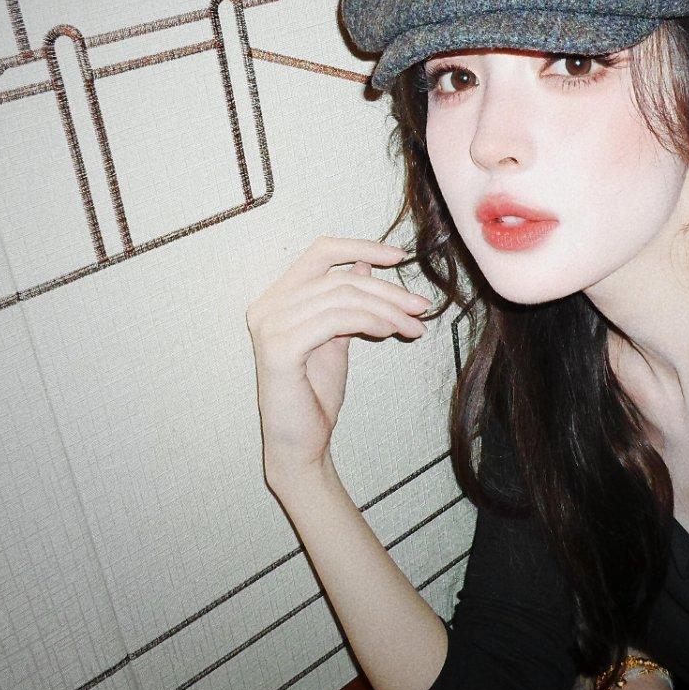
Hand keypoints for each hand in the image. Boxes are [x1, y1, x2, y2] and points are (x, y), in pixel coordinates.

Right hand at [245, 236, 431, 491]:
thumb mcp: (336, 337)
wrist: (300, 444)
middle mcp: (267, 305)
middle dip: (387, 290)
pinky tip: (389, 332)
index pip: (320, 251)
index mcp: (276, 297)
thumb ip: (346, 301)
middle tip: (421, 307)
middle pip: (339, 277)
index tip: (400, 257)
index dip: (361, 246)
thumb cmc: (315, 394)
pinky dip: (369, 321)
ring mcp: (269, 325)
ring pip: (343, 297)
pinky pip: (336, 319)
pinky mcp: (279, 347)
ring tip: (412, 327)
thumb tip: (366, 264)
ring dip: (386, 309)